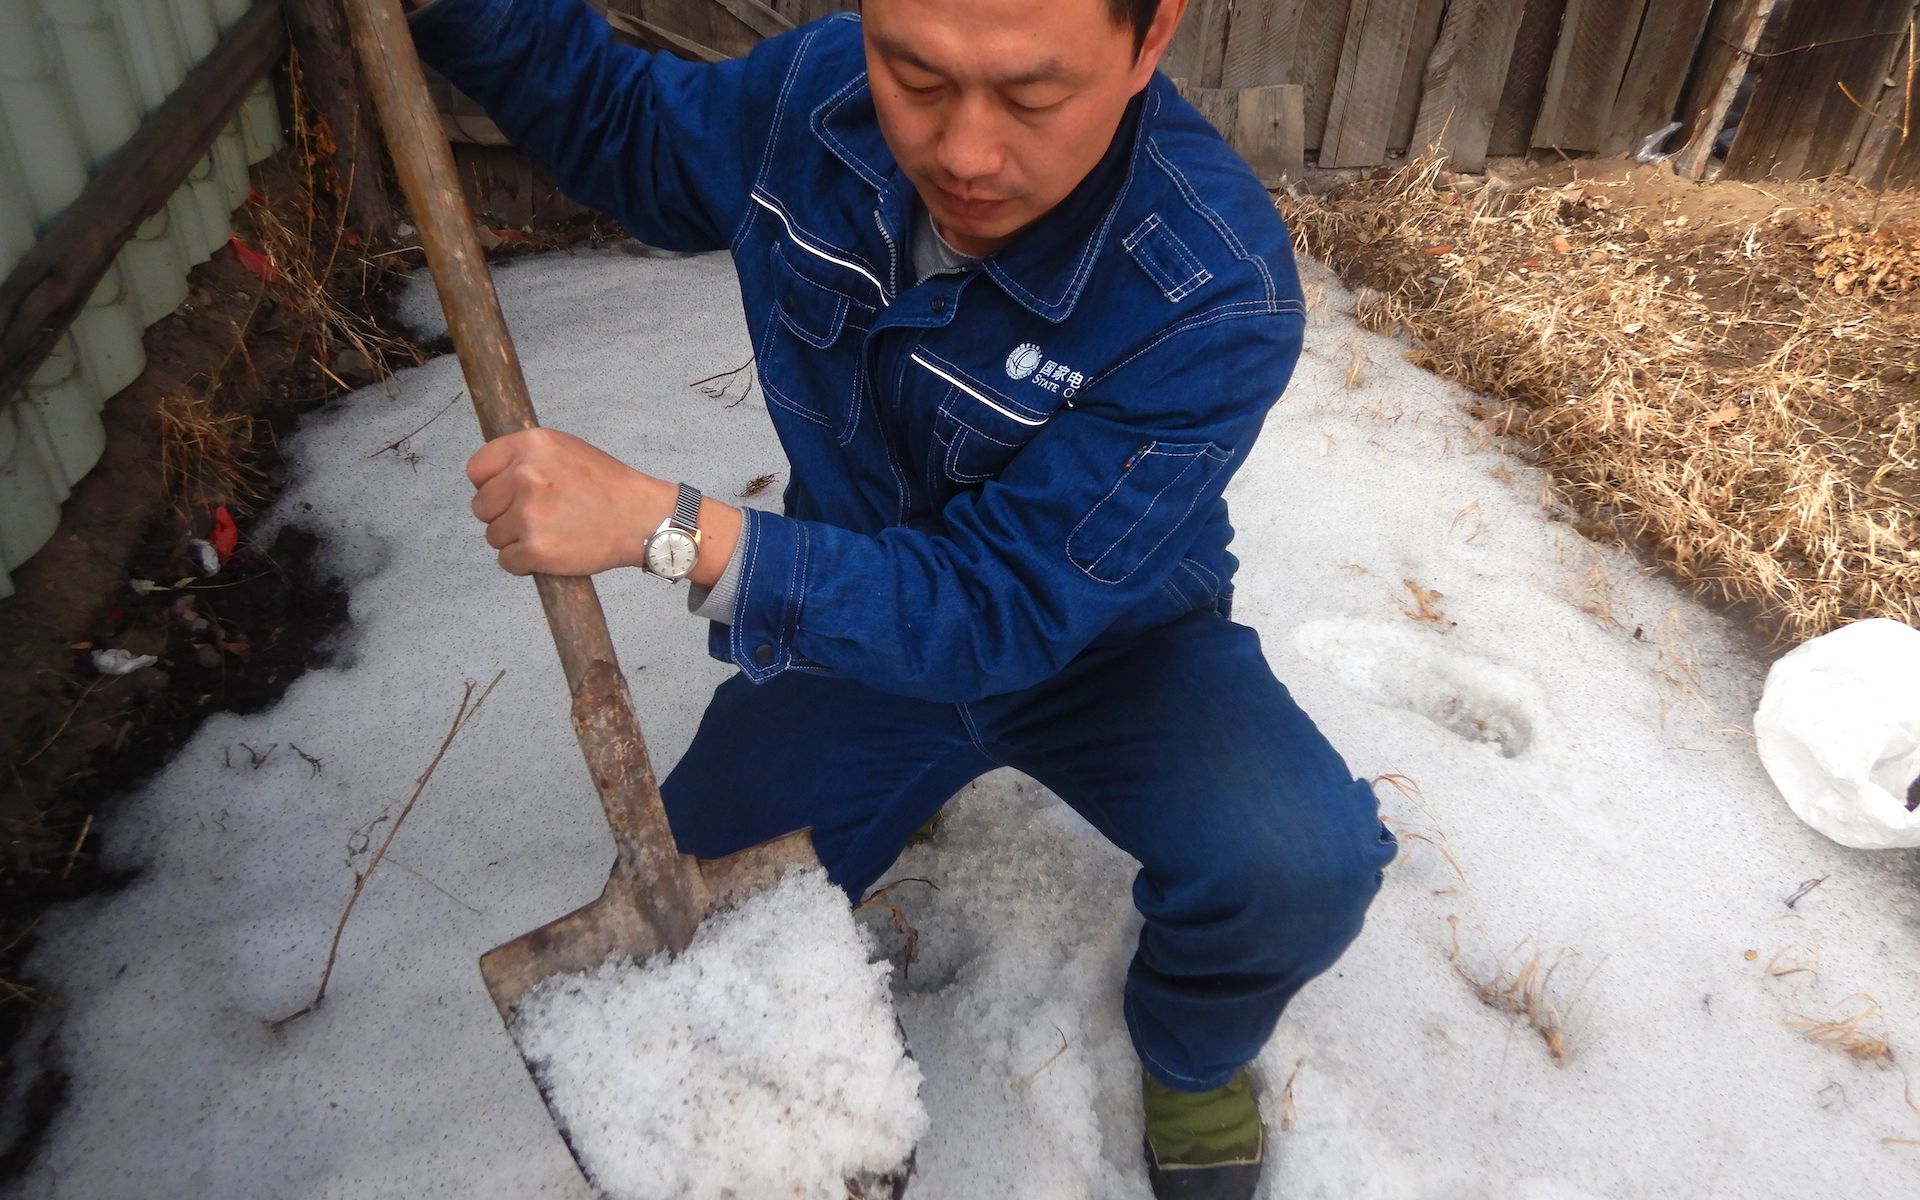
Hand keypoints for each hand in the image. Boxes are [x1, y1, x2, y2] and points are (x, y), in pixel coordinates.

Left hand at [467, 428, 659, 575]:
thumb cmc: (608, 486)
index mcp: (530, 446)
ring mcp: (528, 515)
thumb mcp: (565, 449)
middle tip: (537, 517)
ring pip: (493, 536)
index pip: (476, 470)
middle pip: (481, 506)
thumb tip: (491, 475)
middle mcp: (525, 476)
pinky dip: (524, 563)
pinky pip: (506, 561)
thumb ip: (526, 456)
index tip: (506, 494)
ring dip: (515, 540)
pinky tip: (549, 551)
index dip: (489, 485)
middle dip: (503, 515)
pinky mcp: (536, 550)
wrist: (641, 519)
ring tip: (549, 533)